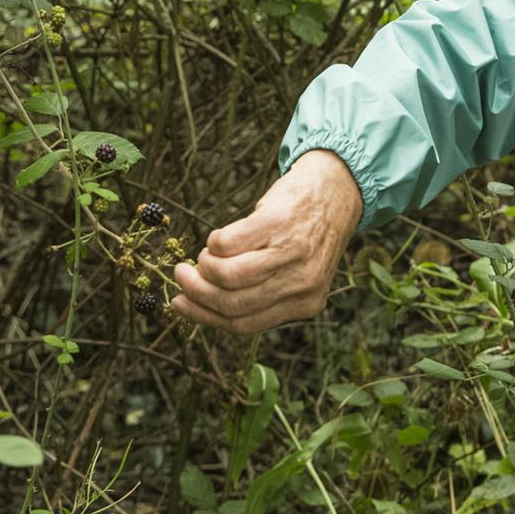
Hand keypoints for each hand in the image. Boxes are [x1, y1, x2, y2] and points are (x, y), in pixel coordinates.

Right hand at [171, 149, 362, 332]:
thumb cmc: (306, 234)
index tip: (179, 305)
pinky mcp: (277, 222)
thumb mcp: (295, 274)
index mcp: (306, 304)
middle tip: (181, 275)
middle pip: (232, 304)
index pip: (244, 324)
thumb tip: (201, 304)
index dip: (204, 317)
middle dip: (197, 292)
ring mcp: (291, 253)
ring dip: (204, 267)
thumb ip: (263, 294)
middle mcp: (302, 283)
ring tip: (203, 256)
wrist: (335, 189)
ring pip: (228, 276)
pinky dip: (215, 242)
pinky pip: (228, 242)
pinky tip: (219, 238)